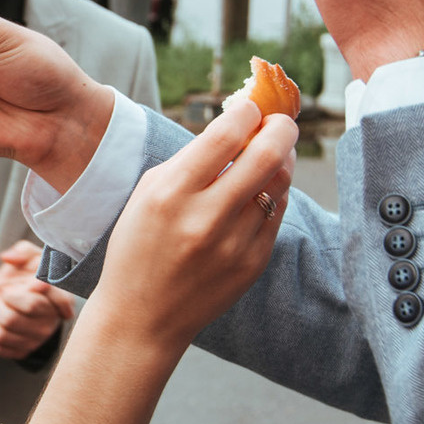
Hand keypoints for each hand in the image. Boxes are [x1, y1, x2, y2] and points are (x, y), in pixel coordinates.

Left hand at [0, 240, 76, 359]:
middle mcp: (50, 322)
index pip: (37, 303)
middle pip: (11, 319)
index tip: (11, 285)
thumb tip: (8, 258)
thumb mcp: (29, 255)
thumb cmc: (27, 273)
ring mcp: (37, 339)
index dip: (19, 296)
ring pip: (0, 334)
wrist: (16, 295)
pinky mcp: (23, 350)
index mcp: (58, 299)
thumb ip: (22, 251)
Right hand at [84, 96, 297, 356]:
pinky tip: (263, 188)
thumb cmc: (139, 246)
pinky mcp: (253, 263)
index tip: (251, 106)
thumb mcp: (149, 193)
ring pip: (279, 184)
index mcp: (171, 194)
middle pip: (267, 155)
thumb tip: (239, 125)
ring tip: (276, 150)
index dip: (247, 111)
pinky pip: (276, 214)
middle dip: (282, 128)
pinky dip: (274, 193)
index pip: (225, 135)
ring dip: (283, 158)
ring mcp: (235, 244)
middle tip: (282, 121)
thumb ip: (191, 159)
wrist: (142, 317)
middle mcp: (206, 218)